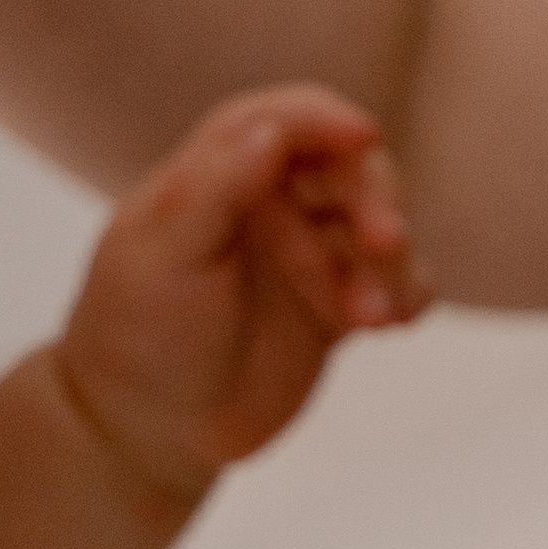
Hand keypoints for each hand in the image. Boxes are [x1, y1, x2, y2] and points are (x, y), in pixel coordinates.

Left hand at [56, 85, 427, 508]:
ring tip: (377, 316)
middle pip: (349, 169)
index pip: (286, 120)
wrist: (147, 428)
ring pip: (379, 229)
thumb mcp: (164, 256)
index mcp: (219, 171)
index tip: (362, 139)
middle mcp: (271, 202)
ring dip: (393, 262)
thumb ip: (214, 188)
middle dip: (377, 198)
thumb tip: (271, 130)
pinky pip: (396, 284)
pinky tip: (394, 323)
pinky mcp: (337, 305)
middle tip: (385, 243)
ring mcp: (309, 254)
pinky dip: (409, 294)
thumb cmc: (138, 330)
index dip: (328, 120)